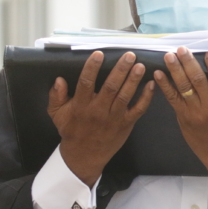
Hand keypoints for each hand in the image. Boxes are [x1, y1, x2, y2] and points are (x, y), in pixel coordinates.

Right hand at [48, 51, 154, 186]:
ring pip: (125, 96)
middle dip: (120, 70)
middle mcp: (98, 110)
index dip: (92, 68)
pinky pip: (138, 110)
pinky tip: (151, 85)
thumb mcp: (56, 114)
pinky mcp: (126, 124)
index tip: (99, 54)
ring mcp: (114, 117)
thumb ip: (56, 96)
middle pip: (110, 87)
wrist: (85, 155)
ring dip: (134, 80)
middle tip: (129, 55)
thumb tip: (59, 80)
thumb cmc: (71, 130)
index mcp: (81, 105)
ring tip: (140, 66)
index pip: (86, 83)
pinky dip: (146, 98)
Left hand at [154, 47, 207, 190]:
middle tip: (182, 49)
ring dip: (175, 70)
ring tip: (169, 56)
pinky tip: (158, 74)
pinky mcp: (183, 117)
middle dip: (189, 63)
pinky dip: (164, 86)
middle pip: (198, 81)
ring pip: (183, 88)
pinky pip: (172, 99)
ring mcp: (194, 113)